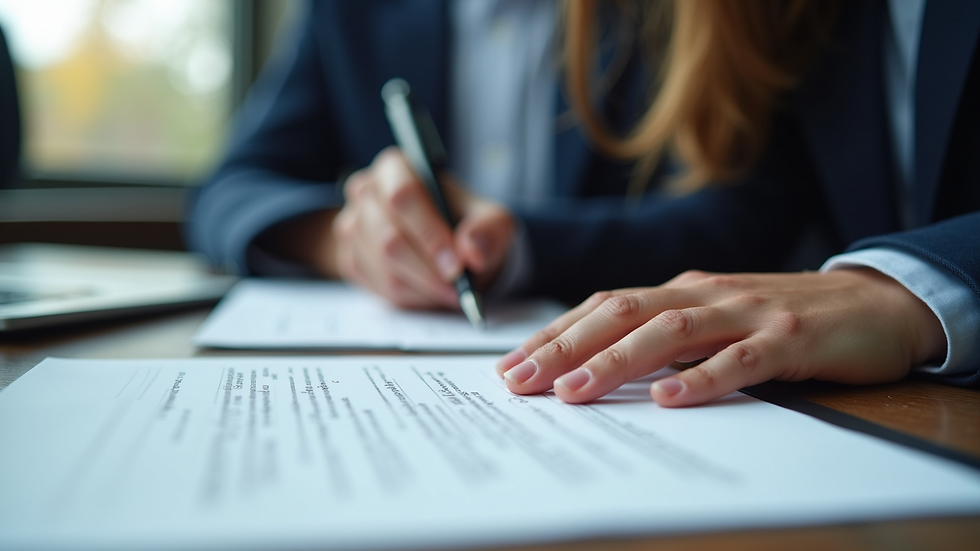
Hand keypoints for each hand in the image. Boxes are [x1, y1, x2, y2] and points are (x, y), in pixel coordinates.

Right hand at [330, 147, 514, 308]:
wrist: (447, 246)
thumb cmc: (466, 224)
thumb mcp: (492, 220)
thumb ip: (489, 230)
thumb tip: (472, 250)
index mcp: (396, 167)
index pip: (403, 196)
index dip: (430, 234)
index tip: (456, 265)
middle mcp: (366, 191)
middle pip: (389, 238)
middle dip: (428, 270)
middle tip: (458, 287)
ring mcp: (352, 226)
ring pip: (384, 267)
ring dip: (422, 286)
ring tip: (450, 291)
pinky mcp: (350, 259)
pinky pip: (377, 287)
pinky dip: (410, 297)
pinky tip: (429, 291)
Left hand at [496, 269, 946, 406]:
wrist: (874, 303)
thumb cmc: (781, 319)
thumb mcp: (715, 322)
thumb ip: (666, 337)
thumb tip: (596, 369)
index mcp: (681, 290)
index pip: (602, 306)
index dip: (554, 334)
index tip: (510, 366)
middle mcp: (705, 293)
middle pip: (622, 312)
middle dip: (564, 347)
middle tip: (519, 382)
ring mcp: (747, 312)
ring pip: (670, 332)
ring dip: (615, 362)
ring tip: (573, 391)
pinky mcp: (789, 339)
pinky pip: (739, 360)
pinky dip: (701, 378)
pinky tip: (668, 399)